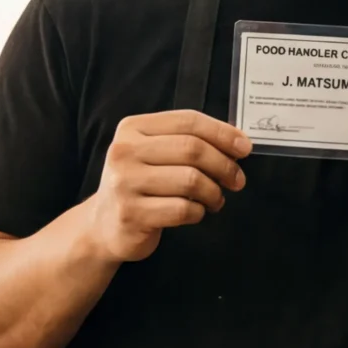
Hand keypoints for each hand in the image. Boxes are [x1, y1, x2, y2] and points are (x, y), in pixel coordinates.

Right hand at [83, 110, 250, 262]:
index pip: (188, 121)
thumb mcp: (152, 154)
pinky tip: (195, 213)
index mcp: (132, 128)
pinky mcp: (131, 214)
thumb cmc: (139, 185)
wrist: (103, 225)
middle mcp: (124, 152)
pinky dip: (198, 212)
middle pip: (192, 149)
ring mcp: (125, 184)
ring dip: (214, 192)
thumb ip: (186, 142)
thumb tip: (238, 143)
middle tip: (237, 180)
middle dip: (224, 165)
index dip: (222, 133)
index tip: (244, 148)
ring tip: (215, 200)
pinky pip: (183, 209)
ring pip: (191, 180)